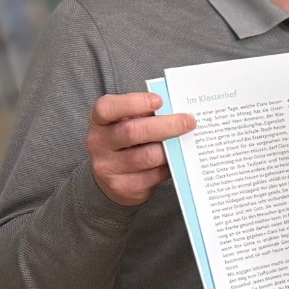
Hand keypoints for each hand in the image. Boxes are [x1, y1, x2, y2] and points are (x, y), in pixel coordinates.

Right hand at [87, 92, 196, 206]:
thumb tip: (178, 111)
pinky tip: (179, 161)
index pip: (107, 108)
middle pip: (133, 132)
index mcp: (99, 121)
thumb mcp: (127, 123)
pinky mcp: (122, 187)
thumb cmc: (126, 141)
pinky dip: (170, 167)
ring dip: (171, 149)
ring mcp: (108, 167)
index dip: (133, 103)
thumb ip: (145, 115)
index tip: (159, 101)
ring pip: (147, 156)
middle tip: (189, 122)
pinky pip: (154, 176)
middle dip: (165, 126)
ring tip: (187, 141)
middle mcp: (98, 143)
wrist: (112, 178)